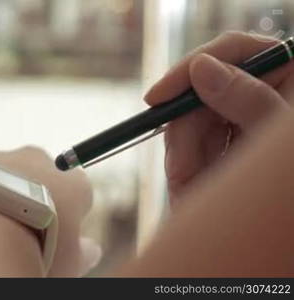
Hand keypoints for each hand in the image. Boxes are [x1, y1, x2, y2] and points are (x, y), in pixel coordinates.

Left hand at [0, 147, 100, 276]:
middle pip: (43, 175)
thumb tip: (92, 250)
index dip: (70, 214)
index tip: (58, 234)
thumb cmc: (31, 253)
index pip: (79, 191)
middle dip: (36, 195)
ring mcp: (1, 157)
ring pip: (5, 173)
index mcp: (71, 182)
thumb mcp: (66, 263)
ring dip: (1, 191)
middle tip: (22, 227)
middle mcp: (38, 160)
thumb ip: (81, 252)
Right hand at [145, 32, 293, 206]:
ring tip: (192, 184)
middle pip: (202, 88)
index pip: (235, 51)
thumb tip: (201, 67)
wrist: (284, 235)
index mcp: (286, 77)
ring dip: (183, 153)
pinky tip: (192, 184)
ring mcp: (235, 121)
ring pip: (188, 119)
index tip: (158, 96)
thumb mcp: (277, 137)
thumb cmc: (289, 184)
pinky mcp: (218, 147)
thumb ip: (248, 98)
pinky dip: (183, 166)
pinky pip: (187, 145)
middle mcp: (258, 94)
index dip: (192, 68)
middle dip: (184, 126)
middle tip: (181, 168)